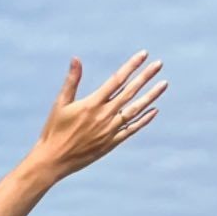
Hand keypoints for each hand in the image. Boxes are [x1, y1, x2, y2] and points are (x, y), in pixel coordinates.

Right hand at [31, 51, 166, 183]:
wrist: (53, 160)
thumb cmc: (53, 131)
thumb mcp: (60, 104)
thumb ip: (72, 81)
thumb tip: (76, 59)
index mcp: (91, 103)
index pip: (116, 80)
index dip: (131, 66)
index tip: (143, 55)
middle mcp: (103, 116)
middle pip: (130, 92)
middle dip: (145, 76)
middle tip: (159, 64)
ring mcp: (109, 130)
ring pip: (135, 110)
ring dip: (150, 96)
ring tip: (164, 84)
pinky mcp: (110, 143)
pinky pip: (131, 129)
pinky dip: (143, 120)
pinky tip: (154, 111)